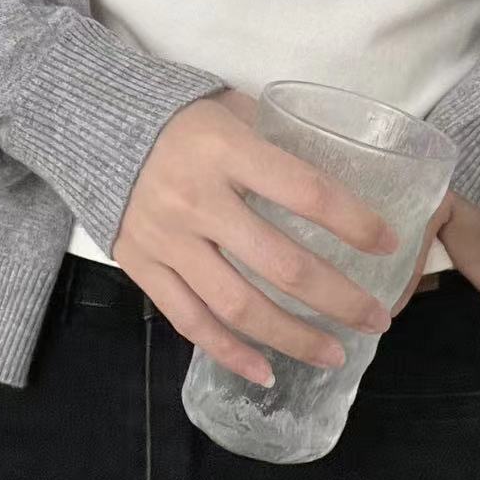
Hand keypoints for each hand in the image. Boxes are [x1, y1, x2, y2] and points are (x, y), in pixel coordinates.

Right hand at [113, 88, 399, 385]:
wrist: (90, 121)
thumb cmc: (179, 115)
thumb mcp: (232, 107)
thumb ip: (280, 139)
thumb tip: (345, 173)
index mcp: (227, 149)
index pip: (306, 192)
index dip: (355, 222)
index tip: (390, 244)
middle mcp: (196, 198)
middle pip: (280, 264)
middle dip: (338, 298)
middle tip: (376, 320)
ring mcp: (166, 239)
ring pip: (237, 305)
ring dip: (292, 337)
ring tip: (334, 355)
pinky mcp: (140, 266)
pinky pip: (189, 321)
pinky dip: (229, 352)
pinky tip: (265, 372)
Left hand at [391, 189, 479, 348]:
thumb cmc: (454, 172)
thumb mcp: (426, 216)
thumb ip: (410, 260)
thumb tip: (390, 309)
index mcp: (479, 248)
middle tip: (459, 319)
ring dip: (466, 272)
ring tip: (438, 285)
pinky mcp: (479, 193)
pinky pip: (473, 231)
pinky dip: (457, 246)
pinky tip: (432, 242)